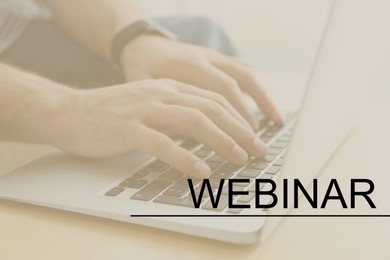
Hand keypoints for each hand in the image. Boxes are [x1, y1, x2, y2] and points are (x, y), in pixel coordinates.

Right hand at [58, 79, 267, 177]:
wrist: (69, 112)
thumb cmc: (111, 114)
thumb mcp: (149, 106)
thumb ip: (174, 113)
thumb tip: (205, 131)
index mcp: (168, 88)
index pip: (212, 99)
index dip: (237, 118)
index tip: (253, 135)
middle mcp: (160, 94)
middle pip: (210, 108)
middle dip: (239, 130)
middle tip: (257, 149)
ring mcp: (145, 109)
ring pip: (193, 121)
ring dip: (221, 141)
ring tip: (239, 158)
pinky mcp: (128, 129)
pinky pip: (163, 143)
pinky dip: (185, 157)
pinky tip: (201, 170)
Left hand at [120, 35, 283, 129]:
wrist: (142, 43)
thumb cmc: (140, 68)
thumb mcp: (142, 85)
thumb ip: (162, 105)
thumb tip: (181, 138)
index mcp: (188, 66)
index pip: (219, 93)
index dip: (234, 117)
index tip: (242, 141)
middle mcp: (205, 58)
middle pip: (236, 87)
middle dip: (250, 118)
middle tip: (258, 146)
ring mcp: (213, 57)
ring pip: (246, 75)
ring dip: (264, 99)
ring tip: (277, 122)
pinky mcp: (216, 59)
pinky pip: (242, 70)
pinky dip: (255, 88)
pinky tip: (264, 105)